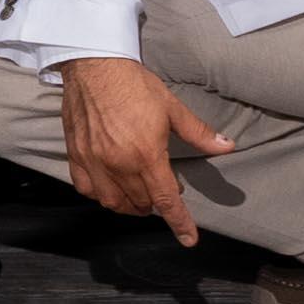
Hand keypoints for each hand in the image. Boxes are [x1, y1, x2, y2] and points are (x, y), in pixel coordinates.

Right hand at [58, 53, 242, 241]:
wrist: (94, 65)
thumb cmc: (134, 84)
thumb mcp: (172, 108)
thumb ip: (199, 134)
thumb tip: (227, 147)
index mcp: (145, 154)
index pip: (165, 200)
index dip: (180, 223)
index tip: (189, 239)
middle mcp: (118, 163)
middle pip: (141, 203)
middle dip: (156, 205)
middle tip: (164, 193)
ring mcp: (93, 161)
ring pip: (112, 202)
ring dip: (130, 206)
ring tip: (139, 197)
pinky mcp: (76, 154)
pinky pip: (87, 189)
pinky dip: (102, 195)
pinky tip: (111, 187)